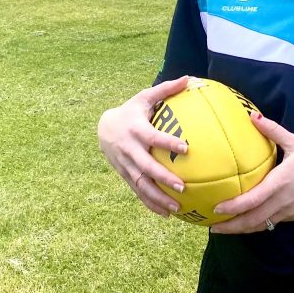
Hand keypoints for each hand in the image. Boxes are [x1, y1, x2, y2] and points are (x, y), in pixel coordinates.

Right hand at [97, 75, 190, 217]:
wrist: (104, 128)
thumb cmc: (132, 111)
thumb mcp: (145, 97)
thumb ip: (166, 89)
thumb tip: (189, 78)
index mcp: (136, 130)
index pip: (153, 137)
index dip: (167, 142)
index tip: (186, 148)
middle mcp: (129, 150)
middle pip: (146, 167)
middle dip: (163, 178)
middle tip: (182, 187)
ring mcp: (126, 165)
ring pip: (141, 185)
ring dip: (158, 198)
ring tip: (177, 208)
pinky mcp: (125, 176)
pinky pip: (138, 192)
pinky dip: (151, 204)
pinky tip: (167, 214)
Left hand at [209, 112, 293, 234]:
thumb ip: (273, 130)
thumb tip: (252, 116)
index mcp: (280, 183)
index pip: (251, 201)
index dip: (233, 208)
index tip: (216, 209)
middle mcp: (283, 201)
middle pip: (253, 220)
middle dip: (232, 227)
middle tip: (213, 227)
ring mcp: (290, 212)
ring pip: (263, 225)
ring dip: (244, 229)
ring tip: (227, 228)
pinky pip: (274, 223)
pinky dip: (259, 225)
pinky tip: (251, 221)